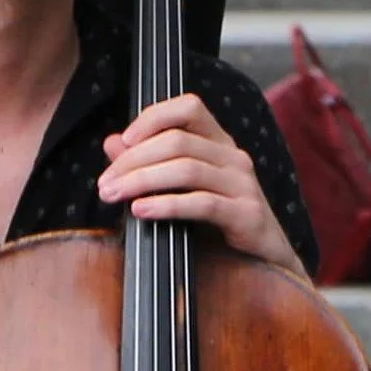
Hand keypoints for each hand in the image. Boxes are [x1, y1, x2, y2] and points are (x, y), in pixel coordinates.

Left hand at [100, 94, 303, 273]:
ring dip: (142, 181)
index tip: (124, 141)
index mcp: (218, 143)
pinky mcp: (247, 214)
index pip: (189, 107)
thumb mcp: (179, 189)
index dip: (153, 117)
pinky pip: (203, 203)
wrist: (265, 263)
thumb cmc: (217, 223)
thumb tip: (111, 142)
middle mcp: (233, 156)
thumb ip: (147, 164)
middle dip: (133, 161)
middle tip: (105, 183)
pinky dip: (167, 205)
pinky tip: (141, 210)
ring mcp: (243, 184)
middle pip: (177, 141)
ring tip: (113, 196)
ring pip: (186, 169)